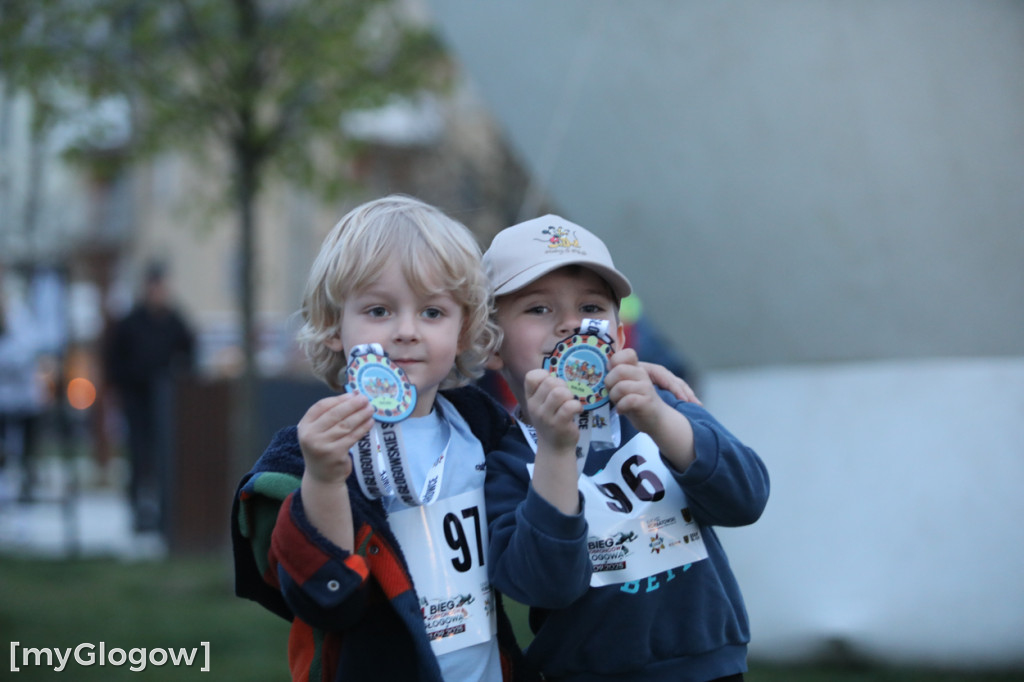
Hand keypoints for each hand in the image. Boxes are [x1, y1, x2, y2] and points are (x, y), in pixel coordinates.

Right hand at [297, 392, 374, 484]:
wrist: (322, 477)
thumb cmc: (323, 449)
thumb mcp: (319, 432)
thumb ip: (330, 416)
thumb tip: (353, 396)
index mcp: (304, 426)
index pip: (321, 406)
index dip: (338, 399)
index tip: (353, 395)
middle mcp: (310, 435)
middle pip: (334, 414)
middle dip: (352, 405)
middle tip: (365, 399)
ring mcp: (322, 445)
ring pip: (345, 425)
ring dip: (360, 415)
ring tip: (370, 409)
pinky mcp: (335, 454)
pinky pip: (352, 437)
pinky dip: (362, 428)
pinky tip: (370, 422)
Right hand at [523, 368, 582, 453]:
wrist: (554, 448)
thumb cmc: (551, 421)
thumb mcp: (543, 405)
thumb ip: (547, 390)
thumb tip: (562, 374)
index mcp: (530, 398)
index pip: (531, 377)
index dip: (545, 375)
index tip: (552, 385)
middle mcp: (535, 406)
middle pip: (550, 382)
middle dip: (563, 385)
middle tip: (566, 396)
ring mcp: (546, 416)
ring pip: (560, 393)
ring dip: (570, 395)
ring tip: (571, 403)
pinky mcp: (559, 424)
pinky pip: (569, 406)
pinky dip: (577, 406)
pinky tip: (577, 411)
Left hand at [608, 349, 695, 470]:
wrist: (654, 419)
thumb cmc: (634, 401)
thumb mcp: (624, 385)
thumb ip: (615, 375)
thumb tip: (598, 369)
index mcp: (636, 368)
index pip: (627, 353)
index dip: (614, 362)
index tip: (611, 374)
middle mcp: (642, 374)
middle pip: (619, 370)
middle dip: (610, 384)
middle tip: (613, 393)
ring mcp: (646, 387)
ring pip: (621, 387)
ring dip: (614, 397)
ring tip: (618, 403)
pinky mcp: (647, 401)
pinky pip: (628, 400)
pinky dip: (621, 407)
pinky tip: (621, 410)